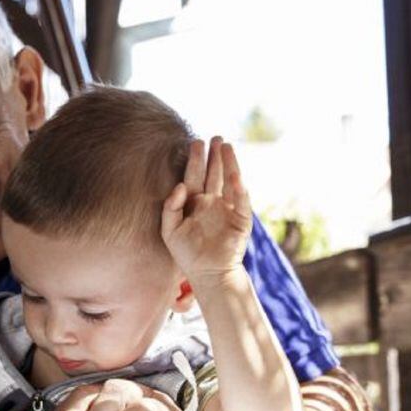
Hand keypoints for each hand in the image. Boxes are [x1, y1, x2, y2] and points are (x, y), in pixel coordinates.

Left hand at [161, 137, 251, 285]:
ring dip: (229, 164)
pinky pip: (241, 202)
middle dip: (215, 156)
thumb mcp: (170, 231)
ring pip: (229, 181)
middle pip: (214, 174)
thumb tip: (180, 186)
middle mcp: (212, 202)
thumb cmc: (186, 254)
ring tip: (227, 146)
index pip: (195, 176)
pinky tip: (236, 176)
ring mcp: (227, 209)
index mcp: (195, 203)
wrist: (207, 274)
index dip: (196, 160)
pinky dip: (239, 189)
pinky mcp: (240, 220)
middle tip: (216, 137)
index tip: (196, 142)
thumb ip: (170, 208)